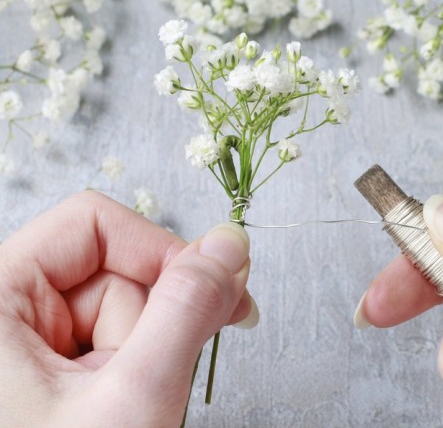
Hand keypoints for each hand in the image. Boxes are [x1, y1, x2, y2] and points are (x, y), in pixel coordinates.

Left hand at [0, 191, 257, 427]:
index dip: (160, 250)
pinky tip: (130, 404)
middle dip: (157, 322)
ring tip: (135, 407)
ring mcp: (30, 344)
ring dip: (150, 355)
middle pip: (116, 269)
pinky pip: (119, 341)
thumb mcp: (131, 399)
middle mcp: (6, 314)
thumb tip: (231, 243)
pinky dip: (140, 369)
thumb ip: (186, 311)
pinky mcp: (53, 370)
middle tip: (164, 379)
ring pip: (125, 309)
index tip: (213, 291)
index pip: (93, 224)